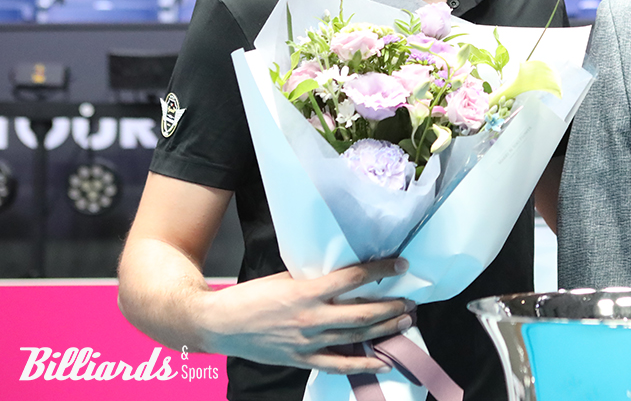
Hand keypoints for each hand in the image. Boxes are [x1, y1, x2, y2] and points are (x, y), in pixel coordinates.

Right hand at [199, 256, 414, 373]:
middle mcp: (312, 318)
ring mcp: (308, 342)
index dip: (380, 271)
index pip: (353, 279)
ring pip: (356, 337)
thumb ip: (313, 279)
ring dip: (384, 330)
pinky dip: (363, 364)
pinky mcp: (302, 359)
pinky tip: (383, 362)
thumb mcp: (284, 278)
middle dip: (391, 306)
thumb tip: (341, 274)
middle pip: (362, 313)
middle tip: (410, 301)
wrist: (220, 324)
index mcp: (307, 292)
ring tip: (405, 321)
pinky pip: (338, 364)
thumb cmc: (251, 297)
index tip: (401, 266)